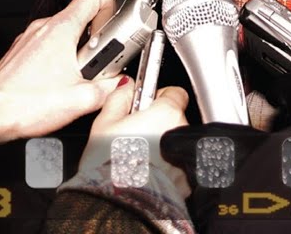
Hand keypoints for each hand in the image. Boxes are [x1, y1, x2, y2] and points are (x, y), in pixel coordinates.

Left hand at [0, 0, 121, 147]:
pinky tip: (61, 81)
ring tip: (82, 74)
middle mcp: (42, 28)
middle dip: (97, 36)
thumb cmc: (24, 104)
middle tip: (103, 59)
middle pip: (79, 17)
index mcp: (59, 29)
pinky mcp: (20, 53)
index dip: (110, 4)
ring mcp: (29, 39)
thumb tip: (119, 83)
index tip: (118, 23)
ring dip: (78, 48)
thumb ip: (109, 87)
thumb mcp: (81, 99)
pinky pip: (46, 45)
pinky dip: (59, 57)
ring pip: (62, 33)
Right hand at [77, 83, 191, 199]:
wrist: (120, 203)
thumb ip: (119, 98)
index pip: (175, 92)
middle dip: (157, 123)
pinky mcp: (186, 179)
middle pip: (174, 118)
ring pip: (175, 143)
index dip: (158, 96)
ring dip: (162, 145)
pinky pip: (176, 164)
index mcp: (166, 113)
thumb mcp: (104, 122)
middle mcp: (181, 132)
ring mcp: (185, 157)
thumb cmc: (110, 164)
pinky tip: (146, 171)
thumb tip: (126, 87)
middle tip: (135, 134)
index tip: (145, 104)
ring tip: (138, 156)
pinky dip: (165, 165)